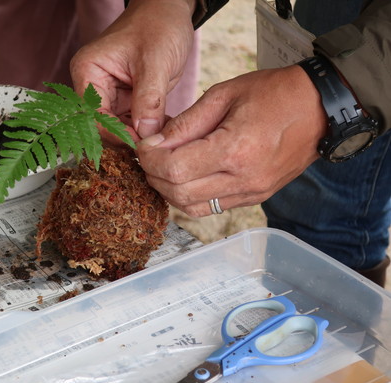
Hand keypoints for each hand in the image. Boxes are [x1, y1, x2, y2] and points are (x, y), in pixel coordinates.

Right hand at [70, 0, 196, 142]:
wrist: (170, 12)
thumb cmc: (158, 25)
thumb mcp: (155, 62)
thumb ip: (148, 100)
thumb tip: (144, 135)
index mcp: (88, 71)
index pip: (93, 115)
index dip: (115, 133)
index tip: (141, 144)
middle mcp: (94, 85)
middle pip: (103, 126)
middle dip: (127, 138)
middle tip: (153, 148)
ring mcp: (110, 94)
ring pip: (119, 128)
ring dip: (139, 137)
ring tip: (162, 140)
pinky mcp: (127, 100)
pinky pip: (133, 123)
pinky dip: (148, 130)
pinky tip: (165, 131)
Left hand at [136, 65, 327, 216]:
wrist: (320, 108)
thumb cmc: (274, 93)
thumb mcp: (224, 94)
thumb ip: (185, 123)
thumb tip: (154, 144)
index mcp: (235, 149)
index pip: (174, 169)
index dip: (150, 159)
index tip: (144, 146)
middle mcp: (243, 179)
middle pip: (178, 194)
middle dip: (154, 176)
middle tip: (149, 156)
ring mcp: (251, 193)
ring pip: (192, 207)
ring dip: (170, 190)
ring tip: (165, 166)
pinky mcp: (255, 198)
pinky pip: (212, 208)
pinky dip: (191, 196)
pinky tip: (187, 176)